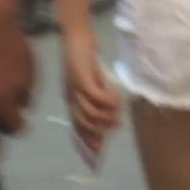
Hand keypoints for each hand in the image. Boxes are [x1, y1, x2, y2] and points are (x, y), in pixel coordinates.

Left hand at [0, 3, 34, 177]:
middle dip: (6, 125)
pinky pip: (28, 87)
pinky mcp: (32, 73)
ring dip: (13, 104)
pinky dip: (20, 85)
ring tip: (2, 86)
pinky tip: (9, 70)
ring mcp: (21, 86)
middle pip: (13, 128)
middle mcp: (4, 100)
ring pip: (22, 107)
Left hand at [62, 30, 122, 164]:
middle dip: (102, 130)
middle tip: (117, 124)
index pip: (78, 127)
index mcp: (71, 98)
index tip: (98, 155)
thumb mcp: (92, 78)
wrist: (76, 33)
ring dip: (107, 115)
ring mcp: (75, 88)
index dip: (88, 142)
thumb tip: (109, 109)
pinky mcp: (82, 78)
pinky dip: (109, 101)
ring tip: (119, 110)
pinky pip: (96, 98)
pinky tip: (118, 97)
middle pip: (83, 124)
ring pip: (90, 114)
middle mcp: (71, 97)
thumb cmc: (84, 54)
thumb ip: (97, 92)